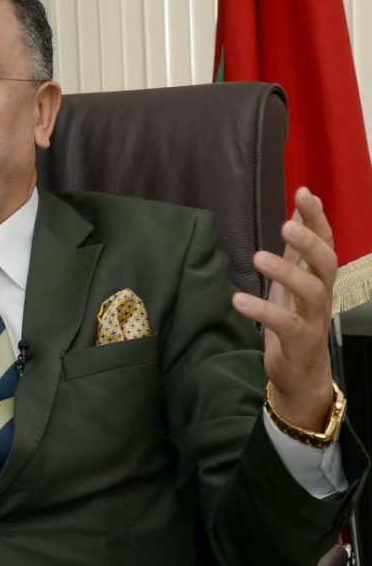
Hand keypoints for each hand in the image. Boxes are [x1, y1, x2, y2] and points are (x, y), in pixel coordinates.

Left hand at [231, 187, 335, 430]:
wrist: (301, 373)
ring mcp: (314, 318)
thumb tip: (297, 213)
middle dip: (309, 240)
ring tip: (257, 257)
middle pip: (327, 262)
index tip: (303, 192)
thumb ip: (297, 252)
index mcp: (319, 277)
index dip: (317, 217)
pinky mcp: (300, 341)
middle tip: (286, 224)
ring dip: (286, 271)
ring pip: (311, 290)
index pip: (325, 241)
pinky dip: (262, 310)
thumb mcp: (294, 283)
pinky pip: (285, 323)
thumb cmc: (295, 322)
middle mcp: (322, 294)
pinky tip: (238, 300)